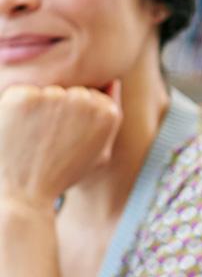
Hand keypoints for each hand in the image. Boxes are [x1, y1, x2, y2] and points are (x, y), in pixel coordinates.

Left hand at [0, 82, 120, 208]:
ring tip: (33, 139)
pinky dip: (14, 111)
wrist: (24, 194)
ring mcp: (54, 97)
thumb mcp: (99, 154)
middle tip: (48, 141)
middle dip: (56, 109)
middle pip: (67, 90)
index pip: (89, 95)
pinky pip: (20, 93)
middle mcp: (85, 101)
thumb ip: (110, 120)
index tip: (66, 140)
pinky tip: (18, 134)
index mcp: (108, 112)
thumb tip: (112, 82)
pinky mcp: (23, 97)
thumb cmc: (62, 175)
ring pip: (44, 91)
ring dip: (36, 110)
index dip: (74, 117)